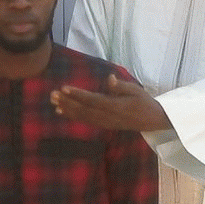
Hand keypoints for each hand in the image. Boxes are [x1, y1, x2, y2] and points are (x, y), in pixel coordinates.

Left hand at [51, 74, 172, 133]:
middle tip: (52, 95)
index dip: (78, 95)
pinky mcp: (104, 125)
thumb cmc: (144, 102)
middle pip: (84, 110)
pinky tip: (61, 111)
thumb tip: (110, 78)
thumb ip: (122, 86)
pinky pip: (86, 120)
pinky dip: (73, 116)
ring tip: (53, 102)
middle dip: (67, 102)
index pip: (93, 100)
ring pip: (83, 116)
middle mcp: (108, 116)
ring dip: (67, 109)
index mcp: (116, 106)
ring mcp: (105, 122)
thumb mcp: (136, 91)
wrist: (151, 120)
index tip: (64, 88)